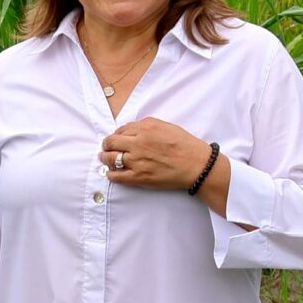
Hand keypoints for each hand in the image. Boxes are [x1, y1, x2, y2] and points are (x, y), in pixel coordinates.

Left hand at [100, 117, 214, 191]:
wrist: (197, 165)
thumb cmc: (185, 145)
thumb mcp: (166, 126)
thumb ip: (147, 126)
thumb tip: (131, 129)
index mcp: (145, 129)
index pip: (120, 130)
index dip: (116, 134)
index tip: (116, 138)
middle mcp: (138, 144)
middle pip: (111, 142)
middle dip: (106, 145)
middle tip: (106, 148)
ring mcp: (137, 161)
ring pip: (110, 158)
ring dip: (105, 158)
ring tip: (105, 159)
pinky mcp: (139, 177)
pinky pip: (116, 176)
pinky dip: (111, 174)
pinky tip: (112, 173)